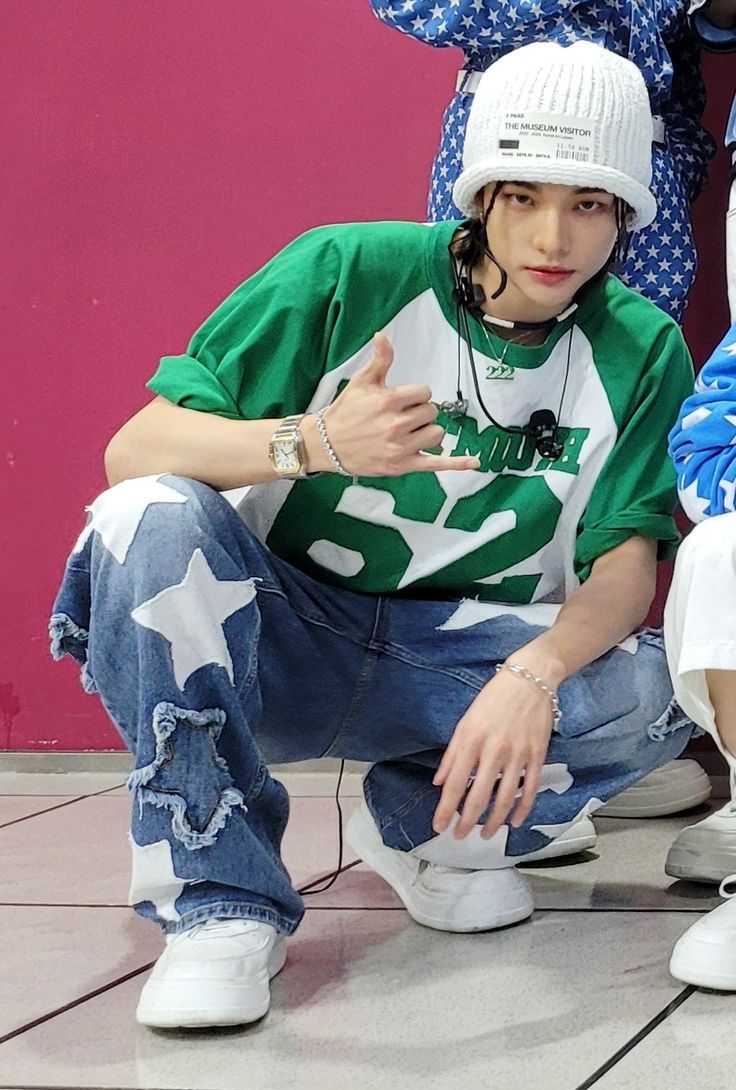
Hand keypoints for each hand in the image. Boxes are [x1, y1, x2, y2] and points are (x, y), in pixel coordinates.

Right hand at [318, 333, 479, 476]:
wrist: (328, 444)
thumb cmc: (346, 413)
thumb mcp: (361, 381)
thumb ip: (380, 360)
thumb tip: (383, 336)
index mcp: (388, 401)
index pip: (425, 393)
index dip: (416, 395)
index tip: (402, 400)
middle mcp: (395, 425)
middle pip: (431, 413)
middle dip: (419, 413)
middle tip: (398, 417)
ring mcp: (400, 447)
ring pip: (436, 434)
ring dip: (427, 431)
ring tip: (407, 433)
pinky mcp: (402, 466)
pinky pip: (435, 463)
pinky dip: (456, 463)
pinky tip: (473, 462)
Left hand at [432, 667, 554, 839]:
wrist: (530, 679)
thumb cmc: (493, 699)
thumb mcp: (465, 721)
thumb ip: (452, 754)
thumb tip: (439, 782)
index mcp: (471, 739)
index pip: (454, 783)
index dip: (446, 809)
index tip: (439, 826)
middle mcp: (494, 749)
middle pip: (479, 795)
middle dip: (467, 821)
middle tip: (459, 836)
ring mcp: (518, 753)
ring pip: (506, 797)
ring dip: (494, 821)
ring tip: (485, 834)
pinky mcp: (538, 754)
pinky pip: (531, 788)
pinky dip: (523, 808)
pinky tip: (515, 821)